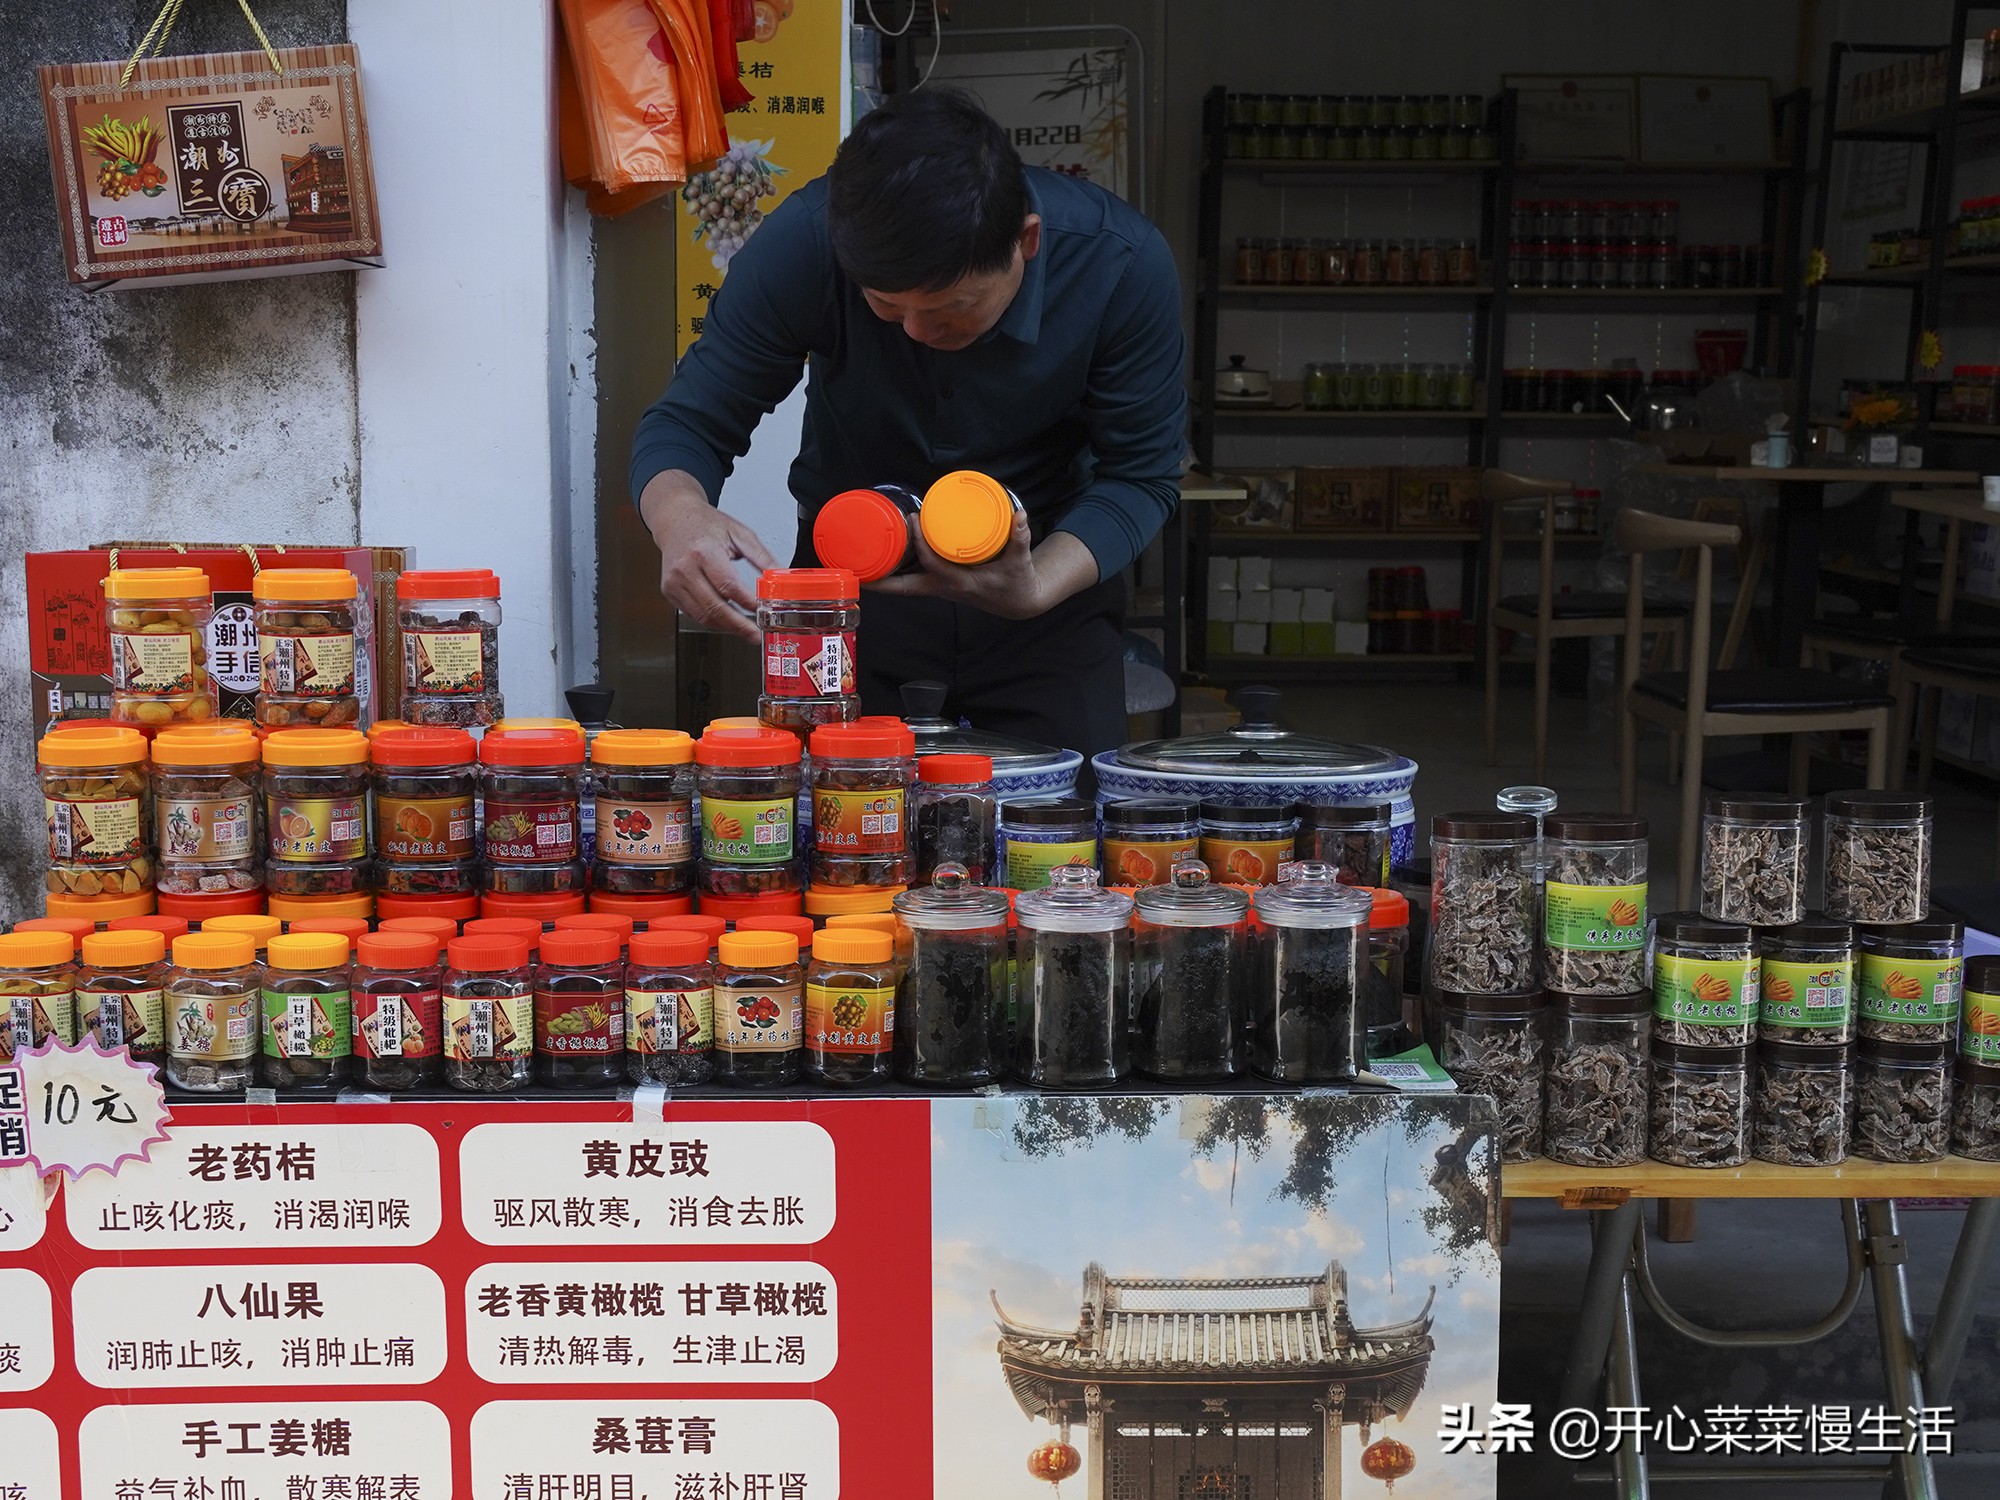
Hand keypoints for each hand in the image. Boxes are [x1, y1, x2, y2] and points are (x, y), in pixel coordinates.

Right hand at [639, 470, 776, 640]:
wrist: (675, 519)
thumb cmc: (705, 524)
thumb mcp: (739, 533)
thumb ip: (762, 557)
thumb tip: (780, 576)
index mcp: (703, 551)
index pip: (728, 586)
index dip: (747, 603)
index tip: (763, 612)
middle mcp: (685, 568)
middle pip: (714, 607)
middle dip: (738, 625)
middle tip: (755, 634)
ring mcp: (674, 582)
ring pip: (703, 617)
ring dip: (726, 627)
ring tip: (744, 629)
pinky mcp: (670, 592)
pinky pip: (693, 614)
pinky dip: (712, 621)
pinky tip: (727, 620)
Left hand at [868, 509, 1098, 618]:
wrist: (1018, 602)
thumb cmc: (1016, 583)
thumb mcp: (1020, 563)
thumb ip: (1019, 539)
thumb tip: (1019, 515)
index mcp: (959, 583)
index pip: (931, 563)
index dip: (920, 542)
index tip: (913, 519)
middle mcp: (942, 588)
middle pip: (902, 587)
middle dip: (879, 579)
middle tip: (855, 563)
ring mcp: (938, 588)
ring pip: (902, 584)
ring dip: (882, 575)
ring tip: (860, 556)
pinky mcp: (939, 583)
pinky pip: (910, 579)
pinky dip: (895, 570)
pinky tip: (885, 555)